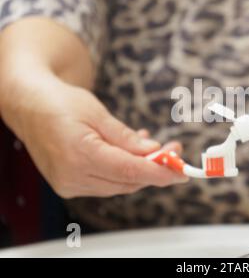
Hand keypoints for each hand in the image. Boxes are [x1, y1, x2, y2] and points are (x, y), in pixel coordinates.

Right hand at [4, 77, 187, 197]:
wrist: (28, 106)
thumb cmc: (60, 102)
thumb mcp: (97, 112)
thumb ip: (126, 137)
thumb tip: (153, 152)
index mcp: (79, 155)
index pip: (130, 171)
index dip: (160, 173)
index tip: (181, 172)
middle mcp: (73, 176)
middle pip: (127, 181)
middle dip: (155, 168)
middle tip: (175, 151)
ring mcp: (69, 183)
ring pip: (118, 184)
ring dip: (141, 169)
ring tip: (156, 148)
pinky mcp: (69, 184)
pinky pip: (106, 182)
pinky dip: (124, 170)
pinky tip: (133, 152)